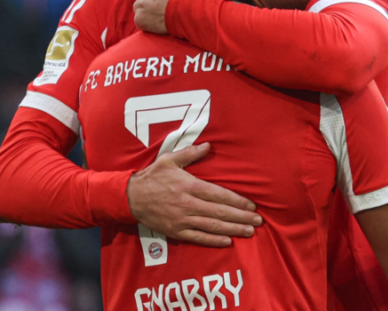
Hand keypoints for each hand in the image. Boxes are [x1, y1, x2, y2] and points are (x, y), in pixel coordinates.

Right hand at [127, 142, 262, 246]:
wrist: (130, 198)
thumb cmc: (152, 177)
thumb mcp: (169, 160)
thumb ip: (190, 154)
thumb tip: (208, 146)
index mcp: (189, 186)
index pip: (219, 195)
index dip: (237, 201)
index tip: (251, 205)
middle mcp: (188, 204)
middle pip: (220, 213)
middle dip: (241, 217)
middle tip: (258, 221)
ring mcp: (182, 220)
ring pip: (212, 227)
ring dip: (233, 230)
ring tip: (249, 232)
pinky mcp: (176, 232)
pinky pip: (198, 238)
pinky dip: (213, 241)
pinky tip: (228, 241)